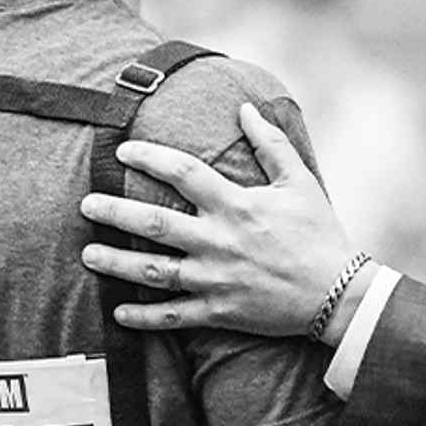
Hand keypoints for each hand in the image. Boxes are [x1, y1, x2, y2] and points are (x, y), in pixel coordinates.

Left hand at [81, 104, 355, 336]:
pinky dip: (144, 316)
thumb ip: (270, 143)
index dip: (149, 157)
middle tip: (87, 204)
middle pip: (154, 224)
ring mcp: (216, 279)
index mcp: (236, 205)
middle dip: (115, 212)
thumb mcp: (299, 182)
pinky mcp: (219, 311)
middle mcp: (219, 242)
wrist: (338, 294)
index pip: (183, 173)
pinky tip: (118, 311)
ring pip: (154, 271)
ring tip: (88, 254)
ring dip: (117, 263)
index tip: (123, 150)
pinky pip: (174, 316)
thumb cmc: (319, 234)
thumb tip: (245, 108)